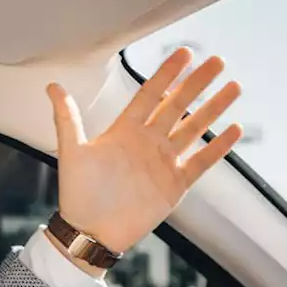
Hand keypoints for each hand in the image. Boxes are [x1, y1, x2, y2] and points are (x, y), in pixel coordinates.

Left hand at [46, 47, 242, 253]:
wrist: (90, 232)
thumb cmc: (78, 194)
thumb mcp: (72, 152)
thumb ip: (67, 118)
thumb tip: (52, 86)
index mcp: (125, 131)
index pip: (150, 94)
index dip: (167, 74)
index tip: (184, 53)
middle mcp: (147, 142)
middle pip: (177, 106)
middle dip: (197, 84)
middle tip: (216, 62)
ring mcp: (163, 163)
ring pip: (194, 129)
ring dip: (213, 109)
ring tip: (233, 87)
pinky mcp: (175, 185)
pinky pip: (201, 162)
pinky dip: (217, 147)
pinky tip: (234, 129)